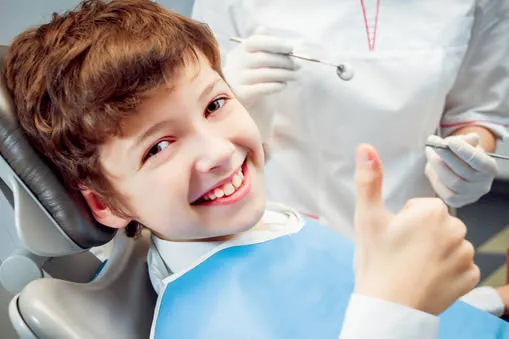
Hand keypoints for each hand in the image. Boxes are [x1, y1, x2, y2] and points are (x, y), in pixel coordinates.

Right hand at [223, 27, 299, 139]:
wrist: (239, 94)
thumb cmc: (252, 70)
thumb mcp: (254, 54)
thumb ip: (261, 40)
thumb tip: (265, 29)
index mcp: (241, 49)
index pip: (256, 42)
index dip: (275, 43)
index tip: (290, 49)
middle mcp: (238, 63)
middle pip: (263, 59)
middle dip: (285, 61)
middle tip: (298, 65)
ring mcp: (239, 79)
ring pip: (265, 74)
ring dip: (285, 74)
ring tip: (296, 76)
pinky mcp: (243, 94)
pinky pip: (262, 88)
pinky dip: (276, 86)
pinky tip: (284, 85)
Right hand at [353, 144, 479, 314]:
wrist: (388, 306)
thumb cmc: (377, 261)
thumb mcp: (367, 217)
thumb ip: (368, 180)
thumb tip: (365, 147)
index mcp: (432, 212)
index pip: (421, 207)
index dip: (404, 221)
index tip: (393, 236)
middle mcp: (456, 229)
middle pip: (437, 224)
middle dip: (422, 234)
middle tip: (400, 252)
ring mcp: (465, 256)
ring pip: (449, 245)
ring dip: (436, 252)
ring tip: (412, 267)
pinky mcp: (470, 278)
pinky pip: (460, 267)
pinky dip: (447, 271)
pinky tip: (427, 278)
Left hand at [425, 133, 497, 207]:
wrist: (461, 173)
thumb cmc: (465, 157)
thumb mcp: (468, 145)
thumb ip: (463, 141)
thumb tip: (450, 142)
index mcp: (489, 168)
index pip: (478, 160)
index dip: (463, 150)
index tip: (448, 141)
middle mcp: (482, 185)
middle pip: (462, 171)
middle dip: (445, 155)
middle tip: (433, 143)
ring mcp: (469, 195)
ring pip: (452, 181)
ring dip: (437, 165)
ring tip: (430, 152)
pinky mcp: (456, 202)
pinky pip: (443, 191)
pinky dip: (434, 177)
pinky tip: (431, 167)